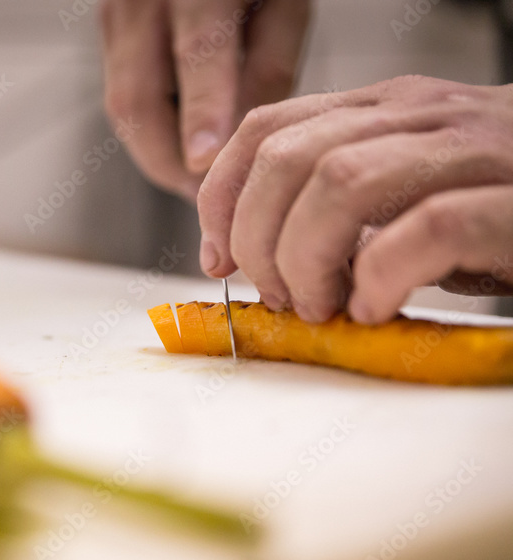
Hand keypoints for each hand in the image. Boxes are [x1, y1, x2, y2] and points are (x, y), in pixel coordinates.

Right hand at [100, 0, 310, 198]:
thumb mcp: (285, 7)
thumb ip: (268, 71)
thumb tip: (241, 146)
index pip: (198, 53)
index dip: (201, 111)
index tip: (205, 162)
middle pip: (138, 98)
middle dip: (169, 161)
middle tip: (206, 201)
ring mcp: (116, 15)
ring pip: (123, 108)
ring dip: (158, 155)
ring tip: (197, 184)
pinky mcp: (108, 32)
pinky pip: (122, 97)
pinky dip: (151, 132)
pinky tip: (180, 149)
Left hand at [198, 75, 512, 323]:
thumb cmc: (500, 210)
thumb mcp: (405, 192)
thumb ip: (338, 205)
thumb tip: (258, 258)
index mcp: (386, 109)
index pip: (266, 129)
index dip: (221, 197)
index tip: (218, 259)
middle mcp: (424, 116)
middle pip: (289, 159)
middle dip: (258, 239)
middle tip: (280, 296)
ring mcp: (475, 152)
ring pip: (340, 183)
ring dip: (308, 258)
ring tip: (323, 306)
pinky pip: (427, 227)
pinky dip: (382, 276)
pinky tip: (378, 307)